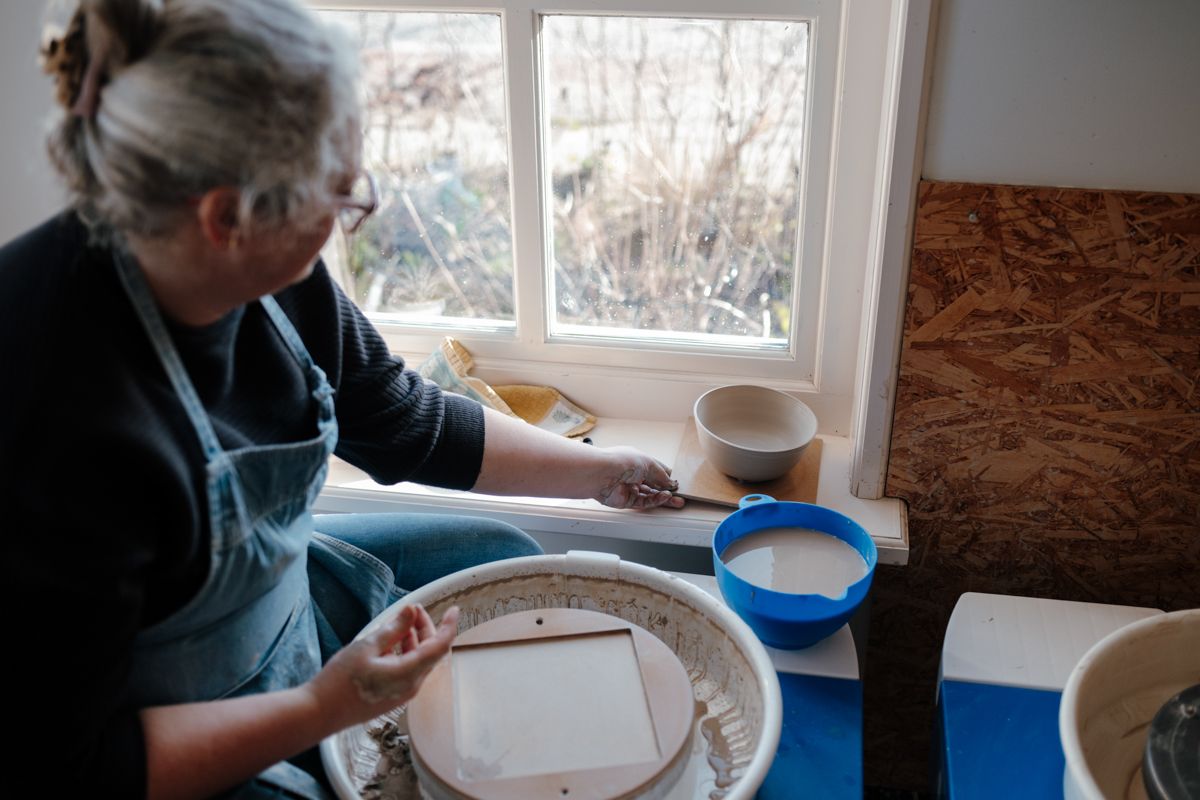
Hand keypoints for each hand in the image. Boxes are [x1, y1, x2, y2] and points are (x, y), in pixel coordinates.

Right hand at [303, 603, 459, 730]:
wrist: (318, 713)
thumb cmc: (340, 681)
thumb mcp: (367, 647)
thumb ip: (394, 629)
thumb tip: (412, 612)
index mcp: (409, 674)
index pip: (440, 647)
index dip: (449, 626)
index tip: (454, 610)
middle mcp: (410, 686)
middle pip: (430, 652)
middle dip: (426, 628)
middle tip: (414, 610)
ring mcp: (401, 694)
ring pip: (418, 661)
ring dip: (414, 640)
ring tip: (401, 622)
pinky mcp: (391, 696)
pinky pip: (407, 671)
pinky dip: (404, 653)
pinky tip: (389, 642)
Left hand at [594, 446, 685, 509]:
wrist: (601, 473)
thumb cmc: (620, 461)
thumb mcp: (649, 463)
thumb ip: (661, 475)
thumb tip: (671, 482)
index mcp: (637, 461)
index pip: (655, 469)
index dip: (667, 476)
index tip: (678, 482)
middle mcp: (633, 474)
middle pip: (654, 484)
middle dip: (668, 490)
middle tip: (681, 495)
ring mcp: (629, 488)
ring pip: (651, 495)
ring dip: (664, 498)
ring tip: (677, 500)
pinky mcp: (626, 500)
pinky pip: (644, 502)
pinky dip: (655, 501)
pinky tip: (664, 498)